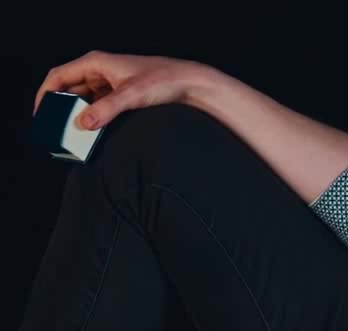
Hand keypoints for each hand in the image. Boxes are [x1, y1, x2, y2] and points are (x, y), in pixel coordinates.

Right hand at [34, 51, 208, 129]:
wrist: (191, 84)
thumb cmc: (164, 81)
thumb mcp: (132, 95)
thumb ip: (106, 109)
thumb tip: (82, 124)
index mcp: (96, 63)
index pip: (59, 76)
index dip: (46, 95)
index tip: (41, 115)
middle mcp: (101, 71)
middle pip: (70, 89)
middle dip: (61, 108)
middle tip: (56, 129)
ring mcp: (111, 83)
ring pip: (85, 99)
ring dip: (78, 115)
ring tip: (73, 134)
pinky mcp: (122, 94)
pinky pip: (100, 106)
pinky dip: (94, 118)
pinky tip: (94, 133)